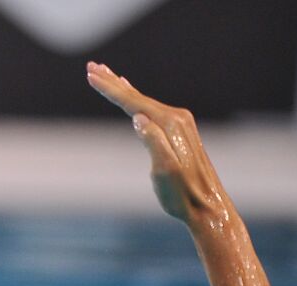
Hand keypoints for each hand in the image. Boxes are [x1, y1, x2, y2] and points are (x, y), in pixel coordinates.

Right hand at [86, 61, 233, 224]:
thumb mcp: (165, 170)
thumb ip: (153, 142)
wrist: (206, 206)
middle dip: (113, 82)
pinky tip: (134, 101)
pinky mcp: (178, 134)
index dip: (110, 89)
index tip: (90, 74)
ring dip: (124, 89)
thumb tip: (138, 119)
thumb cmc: (181, 193)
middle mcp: (177, 119)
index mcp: (170, 125)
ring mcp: (180, 125)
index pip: (134, 102)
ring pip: (144, 101)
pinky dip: (138, 101)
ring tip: (109, 75)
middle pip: (137, 96)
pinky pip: (152, 110)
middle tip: (92, 67)